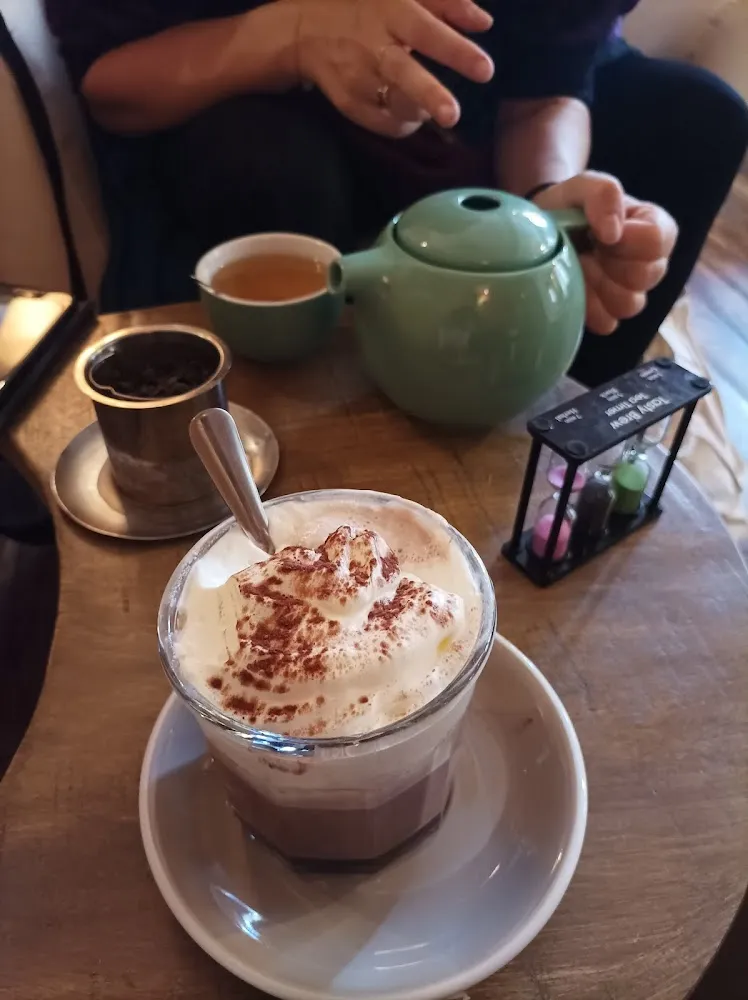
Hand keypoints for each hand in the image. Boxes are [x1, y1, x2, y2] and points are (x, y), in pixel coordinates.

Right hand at [292, 0, 493, 137]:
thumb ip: (446, 4)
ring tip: (433, 109)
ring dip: (420, 112)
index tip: (486, 70)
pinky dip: (405, 123)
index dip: (455, 51)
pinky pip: (385, 124)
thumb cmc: (366, 7)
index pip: (426, 31)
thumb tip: (485, 23)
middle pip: (403, 73)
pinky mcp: (348, 104)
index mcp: (390, 13)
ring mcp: (358, 79)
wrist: (306, 29)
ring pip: (394, 106)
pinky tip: (412, 112)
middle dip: (429, 94)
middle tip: (453, 116)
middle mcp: (373, 47)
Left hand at [534, 171, 677, 334]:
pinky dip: (588, 308)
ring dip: (598, 287)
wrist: (540, 233)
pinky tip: (576, 289)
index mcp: (653, 227)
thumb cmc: (568, 206)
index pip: (657, 241)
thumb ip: (602, 194)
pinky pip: (607, 323)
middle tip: (587, 250)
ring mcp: (630, 293)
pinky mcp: (607, 314)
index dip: (625, 241)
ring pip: (629, 304)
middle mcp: (649, 263)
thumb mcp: (582, 186)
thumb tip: (614, 232)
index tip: (600, 234)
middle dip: (610, 263)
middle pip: (646, 276)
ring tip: (580, 268)